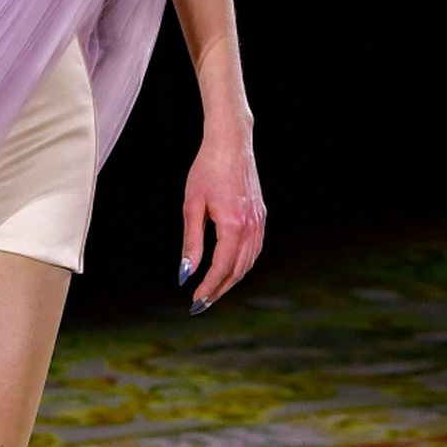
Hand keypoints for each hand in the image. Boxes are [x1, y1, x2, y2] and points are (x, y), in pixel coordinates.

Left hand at [180, 128, 264, 311]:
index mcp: (233, 225)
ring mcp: (259, 221)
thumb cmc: (206, 170)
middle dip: (219, 289)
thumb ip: (191, 242)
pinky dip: (243, 264)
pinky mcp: (261, 216)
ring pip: (249, 262)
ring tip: (213, 290)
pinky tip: (230, 268)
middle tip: (201, 303)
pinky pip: (255, 249)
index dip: (208, 287)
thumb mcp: (191, 206)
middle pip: (238, 270)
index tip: (195, 301)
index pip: (221, 267)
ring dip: (231, 279)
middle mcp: (251, 226)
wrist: (231, 143)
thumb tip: (185, 273)